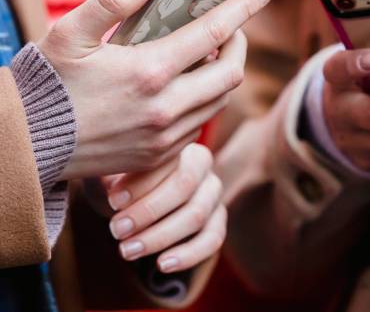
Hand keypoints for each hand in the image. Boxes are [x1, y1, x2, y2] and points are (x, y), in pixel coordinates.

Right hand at [38, 0, 273, 178]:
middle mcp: (167, 108)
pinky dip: (206, 100)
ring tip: (208, 53)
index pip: (214, 32)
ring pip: (220, 100)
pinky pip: (201, 124)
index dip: (244, 8)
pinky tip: (188, 86)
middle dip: (240, 44)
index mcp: (149, 71)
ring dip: (224, 73)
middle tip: (231, 27)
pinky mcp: (161, 156)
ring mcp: (167, 136)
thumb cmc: (48, 84)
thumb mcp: (69, 32)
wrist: (28, 145)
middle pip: (231, 72)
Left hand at [106, 143, 225, 272]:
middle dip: (148, 210)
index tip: (113, 200)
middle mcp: (205, 168)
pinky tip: (162, 265)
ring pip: (196, 215)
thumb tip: (109, 187)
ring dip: (160, 236)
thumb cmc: (121, 183)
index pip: (168, 161)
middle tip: (116, 229)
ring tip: (127, 250)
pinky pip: (212, 240)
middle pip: (185, 187)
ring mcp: (214, 196)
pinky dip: (188, 255)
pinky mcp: (218, 222)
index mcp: (182, 147)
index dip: (141, 182)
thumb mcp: (112, 175)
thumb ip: (111, 176)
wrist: (135, 202)